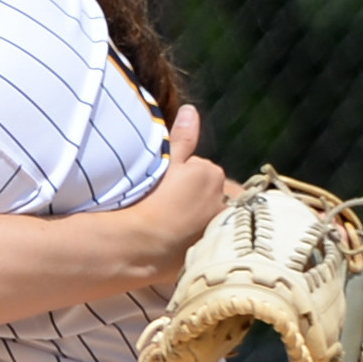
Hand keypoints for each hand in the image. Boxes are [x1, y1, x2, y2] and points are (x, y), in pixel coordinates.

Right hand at [128, 104, 229, 280]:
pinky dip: (199, 242)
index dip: (186, 178)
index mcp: (211, 173)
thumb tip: (190, 111)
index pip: (203, 171)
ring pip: (211, 218)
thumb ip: (182, 137)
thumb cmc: (150, 199)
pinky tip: (180, 247)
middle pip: (211, 195)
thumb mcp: (165, 162)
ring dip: (200, 222)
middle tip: (170, 209)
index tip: (169, 189)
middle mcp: (222, 200)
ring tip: (174, 230)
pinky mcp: (212, 251)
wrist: (139, 245)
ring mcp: (219, 228)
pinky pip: (209, 242)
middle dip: (198, 200)